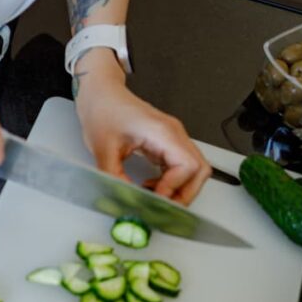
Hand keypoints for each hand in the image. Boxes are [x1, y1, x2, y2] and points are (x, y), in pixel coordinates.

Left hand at [74, 51, 209, 204]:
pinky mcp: (166, 142)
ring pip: (194, 169)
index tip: (155, 199)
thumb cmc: (103, 112)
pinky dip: (172, 181)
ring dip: (180, 188)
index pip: (187, 165)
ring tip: (157, 198)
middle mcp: (174, 134)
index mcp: (162, 132)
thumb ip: (115, 178)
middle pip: (200, 169)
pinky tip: (152, 186)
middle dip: (185, 193)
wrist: (101, 94)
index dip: (174, 187)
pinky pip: (181, 165)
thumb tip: (125, 200)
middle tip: (164, 207)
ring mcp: (173, 137)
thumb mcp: (103, 149)